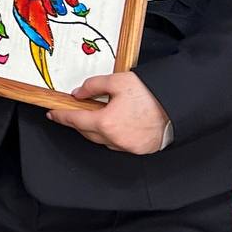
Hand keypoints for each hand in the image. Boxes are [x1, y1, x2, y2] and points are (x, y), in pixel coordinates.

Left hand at [46, 72, 169, 153]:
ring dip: (94, 130)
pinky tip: (112, 125)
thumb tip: (78, 94)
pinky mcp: (141, 150)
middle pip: (87, 133)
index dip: (61, 116)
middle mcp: (116, 139)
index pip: (76, 120)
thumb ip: (92, 87)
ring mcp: (129, 147)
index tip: (52, 114)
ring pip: (102, 141)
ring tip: (93, 116)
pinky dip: (111, 136)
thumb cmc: (150, 93)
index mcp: (106, 123)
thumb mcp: (116, 81)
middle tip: (72, 113)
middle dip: (77, 123)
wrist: (178, 105)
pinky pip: (118, 145)